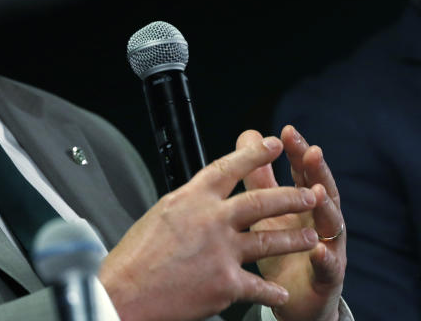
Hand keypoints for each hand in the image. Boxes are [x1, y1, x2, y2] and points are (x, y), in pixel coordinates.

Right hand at [99, 136, 319, 320]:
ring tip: (311, 237)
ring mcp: (222, 251)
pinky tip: (280, 294)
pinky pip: (260, 286)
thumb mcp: (160, 214)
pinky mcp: (227, 283)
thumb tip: (203, 197)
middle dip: (292, 197)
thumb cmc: (136, 256)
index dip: (254, 154)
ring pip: (270, 241)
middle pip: (262, 202)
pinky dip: (272, 292)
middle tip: (312, 194)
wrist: (127, 293)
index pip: (229, 168)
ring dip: (295, 239)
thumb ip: (189, 205)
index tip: (274, 144)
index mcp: (191, 198)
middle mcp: (210, 220)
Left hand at [240, 127, 345, 320]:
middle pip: (322, 191)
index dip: (297, 152)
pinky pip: (329, 268)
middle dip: (317, 171)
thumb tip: (250, 137)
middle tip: (311, 152)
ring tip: (317, 192)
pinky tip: (319, 250)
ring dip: (327, 207)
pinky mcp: (326, 278)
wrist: (291, 299)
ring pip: (332, 225)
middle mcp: (319, 222)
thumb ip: (260, 177)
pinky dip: (325, 258)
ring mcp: (328, 248)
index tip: (287, 131)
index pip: (302, 173)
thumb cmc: (280, 248)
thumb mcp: (266, 211)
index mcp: (302, 204)